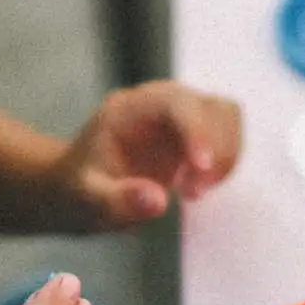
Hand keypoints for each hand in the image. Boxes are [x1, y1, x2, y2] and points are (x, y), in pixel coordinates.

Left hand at [56, 80, 242, 230]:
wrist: (77, 189)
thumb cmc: (79, 191)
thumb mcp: (86, 202)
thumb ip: (117, 201)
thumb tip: (158, 201)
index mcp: (128, 109)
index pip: (174, 103)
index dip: (196, 130)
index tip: (201, 168)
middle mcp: (159, 103)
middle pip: (211, 105)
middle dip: (216, 149)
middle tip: (194, 192)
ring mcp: (180, 115)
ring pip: (227, 116)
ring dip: (225, 156)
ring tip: (193, 191)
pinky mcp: (194, 132)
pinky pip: (227, 135)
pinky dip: (224, 162)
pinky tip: (194, 189)